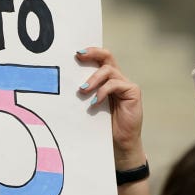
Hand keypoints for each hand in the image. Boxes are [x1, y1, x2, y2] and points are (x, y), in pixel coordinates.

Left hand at [77, 47, 145, 169]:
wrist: (119, 143)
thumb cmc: (100, 124)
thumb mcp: (88, 105)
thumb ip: (83, 92)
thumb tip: (62, 83)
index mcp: (106, 79)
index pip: (99, 58)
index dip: (90, 52)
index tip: (76, 53)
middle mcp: (117, 78)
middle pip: (107, 56)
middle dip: (93, 53)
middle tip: (78, 56)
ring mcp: (126, 84)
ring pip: (109, 71)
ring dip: (93, 79)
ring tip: (82, 90)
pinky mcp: (132, 92)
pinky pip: (115, 84)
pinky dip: (102, 92)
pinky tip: (94, 102)